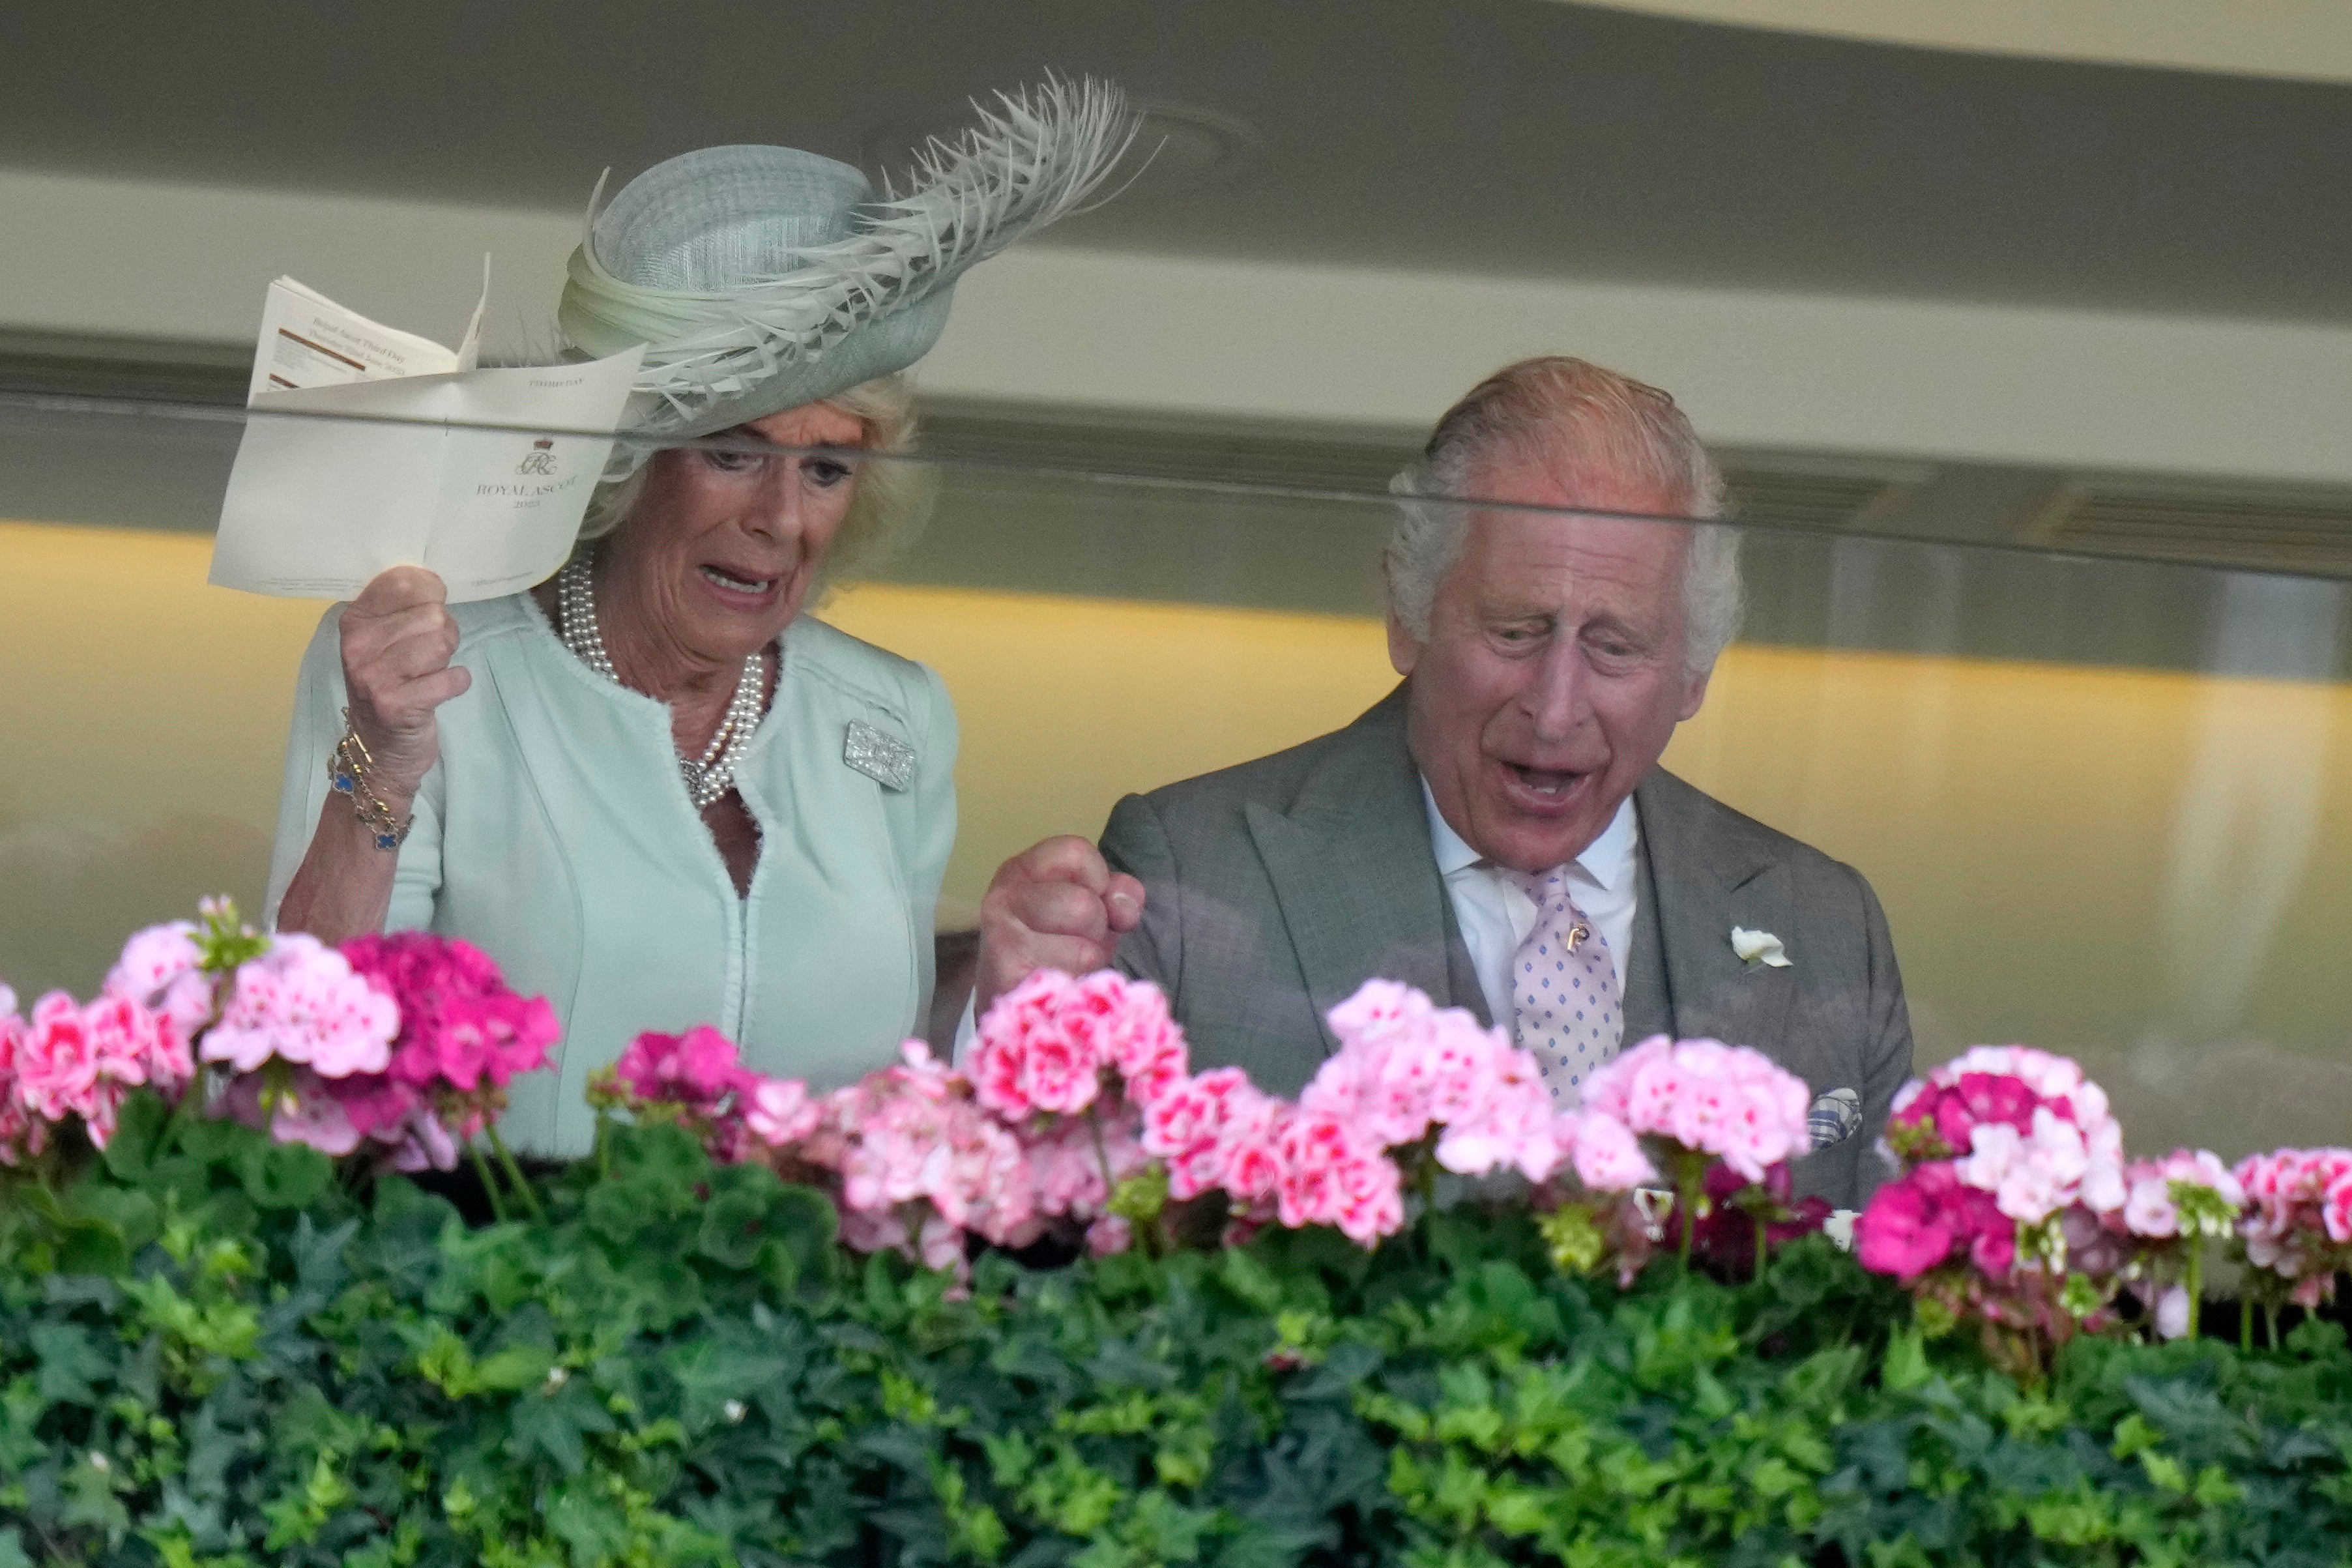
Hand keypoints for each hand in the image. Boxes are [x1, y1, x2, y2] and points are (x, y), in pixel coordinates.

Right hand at [338, 566, 469, 803]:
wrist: (380, 750)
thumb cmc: (391, 686)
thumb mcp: (385, 641)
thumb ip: (403, 609)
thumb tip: (433, 581)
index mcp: (355, 621)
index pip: (404, 582)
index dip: (431, 593)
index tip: (428, 612)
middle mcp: (358, 646)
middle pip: (432, 614)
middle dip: (444, 633)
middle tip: (430, 656)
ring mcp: (374, 676)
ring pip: (441, 642)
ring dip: (448, 658)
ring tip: (431, 673)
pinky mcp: (396, 705)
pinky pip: (451, 678)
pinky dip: (456, 683)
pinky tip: (439, 691)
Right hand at [973, 836, 1144, 1014]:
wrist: (1014, 1006)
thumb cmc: (1059, 947)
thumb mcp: (1092, 908)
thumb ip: (1118, 894)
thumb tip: (1125, 908)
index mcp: (1024, 870)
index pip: (1077, 852)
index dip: (1099, 882)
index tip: (1089, 902)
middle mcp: (1004, 897)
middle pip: (1085, 905)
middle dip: (1097, 931)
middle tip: (1073, 944)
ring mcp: (1001, 940)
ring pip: (1085, 949)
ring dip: (1089, 963)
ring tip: (1066, 966)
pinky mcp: (1009, 982)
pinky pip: (1073, 983)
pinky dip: (1078, 990)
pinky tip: (1058, 989)